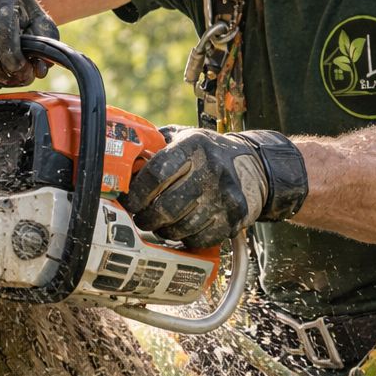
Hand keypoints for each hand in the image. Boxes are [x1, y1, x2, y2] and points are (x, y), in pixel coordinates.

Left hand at [122, 127, 306, 247]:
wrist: (256, 167)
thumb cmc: (208, 153)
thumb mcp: (184, 137)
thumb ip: (154, 146)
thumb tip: (119, 161)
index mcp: (194, 147)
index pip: (157, 173)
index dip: (137, 192)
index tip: (128, 200)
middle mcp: (211, 171)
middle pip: (166, 207)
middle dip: (146, 217)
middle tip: (140, 217)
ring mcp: (225, 197)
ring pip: (181, 227)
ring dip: (163, 230)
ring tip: (159, 223)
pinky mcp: (234, 219)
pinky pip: (199, 239)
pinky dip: (184, 238)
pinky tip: (181, 229)